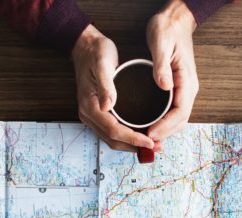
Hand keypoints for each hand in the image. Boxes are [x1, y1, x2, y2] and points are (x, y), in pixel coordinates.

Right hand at [71, 25, 154, 152]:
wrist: (85, 46)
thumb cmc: (95, 52)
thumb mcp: (102, 63)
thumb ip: (106, 85)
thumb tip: (108, 106)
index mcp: (90, 106)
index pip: (113, 130)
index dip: (133, 138)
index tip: (150, 142)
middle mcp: (89, 115)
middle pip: (113, 139)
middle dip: (135, 146)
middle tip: (157, 147)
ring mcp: (92, 115)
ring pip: (112, 138)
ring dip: (132, 144)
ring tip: (152, 145)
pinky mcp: (98, 113)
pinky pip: (112, 131)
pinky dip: (127, 137)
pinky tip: (141, 134)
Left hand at [145, 0, 199, 143]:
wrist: (176, 19)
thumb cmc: (168, 28)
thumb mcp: (161, 43)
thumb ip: (162, 66)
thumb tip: (164, 86)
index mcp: (187, 81)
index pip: (180, 112)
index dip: (165, 126)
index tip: (150, 134)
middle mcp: (189, 88)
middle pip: (180, 121)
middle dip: (164, 134)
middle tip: (145, 143)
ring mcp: (184, 89)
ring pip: (177, 119)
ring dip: (164, 131)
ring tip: (146, 139)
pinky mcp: (177, 88)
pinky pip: (173, 111)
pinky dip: (163, 123)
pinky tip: (150, 126)